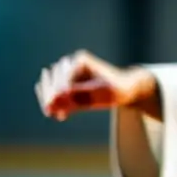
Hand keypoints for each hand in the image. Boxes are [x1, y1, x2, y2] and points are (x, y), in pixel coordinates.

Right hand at [35, 50, 154, 121]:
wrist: (126, 91)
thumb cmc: (116, 89)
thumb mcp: (101, 93)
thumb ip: (79, 95)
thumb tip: (56, 98)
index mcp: (80, 60)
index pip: (62, 77)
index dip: (56, 92)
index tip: (52, 107)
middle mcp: (72, 64)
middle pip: (52, 79)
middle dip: (50, 96)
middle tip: (49, 112)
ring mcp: (69, 74)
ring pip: (51, 86)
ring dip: (50, 100)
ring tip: (53, 114)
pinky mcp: (70, 86)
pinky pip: (57, 94)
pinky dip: (56, 104)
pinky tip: (61, 116)